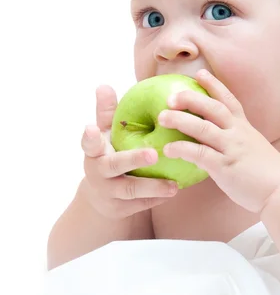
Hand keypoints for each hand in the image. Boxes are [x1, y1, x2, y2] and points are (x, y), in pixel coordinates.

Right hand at [80, 84, 178, 219]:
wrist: (102, 197)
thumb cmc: (110, 153)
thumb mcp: (106, 135)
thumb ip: (107, 113)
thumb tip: (103, 85)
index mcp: (94, 152)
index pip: (89, 143)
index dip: (89, 137)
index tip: (91, 128)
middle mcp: (98, 172)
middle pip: (114, 166)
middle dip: (132, 159)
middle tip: (153, 154)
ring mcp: (108, 192)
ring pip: (131, 190)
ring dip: (153, 187)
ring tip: (173, 184)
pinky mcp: (120, 209)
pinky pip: (142, 204)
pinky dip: (158, 198)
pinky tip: (177, 189)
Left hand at [158, 70, 279, 212]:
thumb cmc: (267, 173)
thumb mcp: (253, 148)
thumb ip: (236, 140)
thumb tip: (219, 140)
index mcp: (245, 127)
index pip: (228, 99)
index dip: (214, 85)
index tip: (199, 74)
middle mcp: (238, 133)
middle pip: (212, 107)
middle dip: (191, 98)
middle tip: (171, 96)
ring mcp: (231, 148)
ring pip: (202, 127)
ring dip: (180, 120)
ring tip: (162, 117)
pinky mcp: (225, 166)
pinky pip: (200, 153)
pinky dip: (182, 149)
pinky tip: (168, 149)